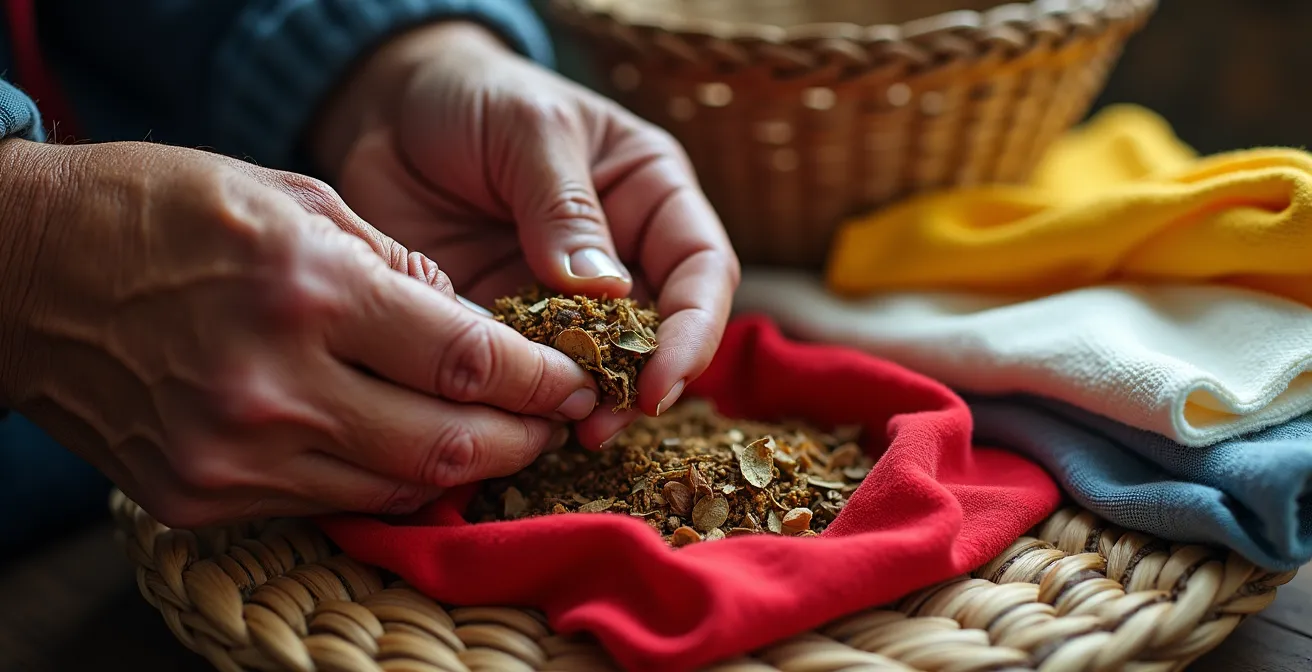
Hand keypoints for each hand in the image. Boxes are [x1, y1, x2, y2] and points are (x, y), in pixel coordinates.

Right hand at [0, 139, 596, 527]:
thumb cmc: (163, 212)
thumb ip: (396, 266)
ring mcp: (233, 456)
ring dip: (459, 471)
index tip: (576, 382)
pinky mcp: (199, 499)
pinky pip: (327, 505)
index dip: (542, 381)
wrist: (24, 273)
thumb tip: (467, 328)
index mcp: (308, 291)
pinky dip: (379, 481)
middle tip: (553, 424)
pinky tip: (402, 450)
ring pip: (395, 490)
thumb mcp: (295, 197)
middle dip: (522, 441)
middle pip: (447, 448)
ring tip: (493, 440)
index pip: (468, 362)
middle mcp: (275, 387)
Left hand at [311, 22, 740, 447]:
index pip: (701, 269)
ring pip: (599, 367)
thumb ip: (565, 205)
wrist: (387, 112)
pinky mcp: (511, 326)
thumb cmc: (476, 97)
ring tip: (559, 433)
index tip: (658, 381)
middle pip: (659, 334)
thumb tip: (604, 292)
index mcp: (651, 194)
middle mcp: (623, 252)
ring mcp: (566, 298)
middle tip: (598, 425)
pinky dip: (528, 403)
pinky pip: (532, 375)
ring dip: (586, 404)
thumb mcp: (528, 129)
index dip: (692, 331)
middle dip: (638, 384)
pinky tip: (511, 420)